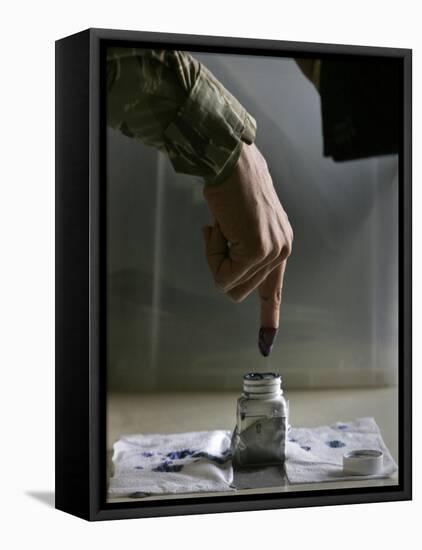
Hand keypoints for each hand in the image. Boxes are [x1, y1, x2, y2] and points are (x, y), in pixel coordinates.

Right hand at [202, 143, 292, 354]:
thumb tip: (229, 274)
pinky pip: (222, 274)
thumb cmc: (232, 187)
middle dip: (220, 268)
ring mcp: (272, 252)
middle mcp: (282, 251)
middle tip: (218, 235)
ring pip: (229, 285)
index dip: (268, 315)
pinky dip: (211, 253)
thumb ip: (243, 250)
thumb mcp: (243, 224)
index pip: (274, 289)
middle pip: (241, 292)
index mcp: (280, 245)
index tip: (267, 342)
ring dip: (215, 259)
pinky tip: (218, 226)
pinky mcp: (257, 251)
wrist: (231, 161)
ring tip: (220, 227)